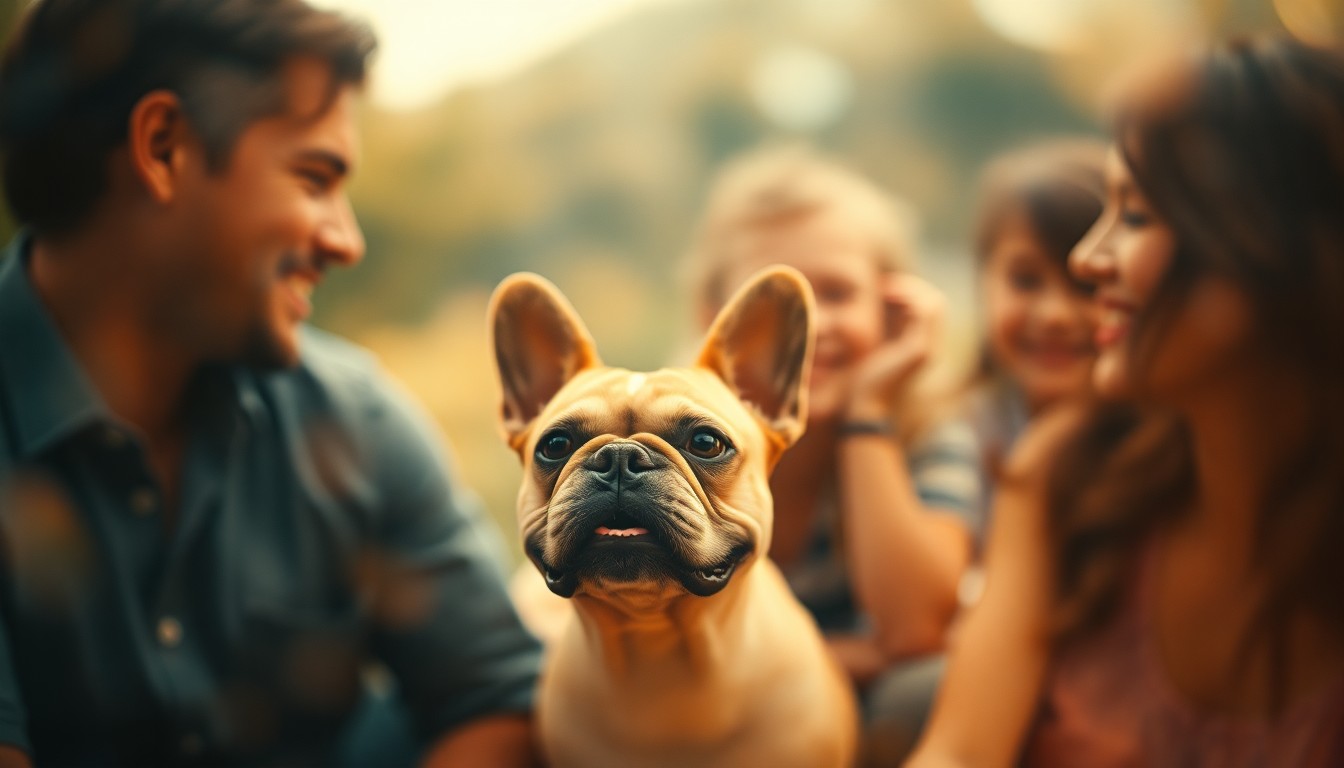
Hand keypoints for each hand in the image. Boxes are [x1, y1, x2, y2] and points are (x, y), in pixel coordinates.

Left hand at [845, 273, 944, 419]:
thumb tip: (880, 313)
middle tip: (885, 286)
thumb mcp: (875, 352)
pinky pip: (925, 313)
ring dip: (911, 290)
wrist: (866, 409)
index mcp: (921, 347)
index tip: (885, 289)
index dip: (911, 293)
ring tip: (886, 290)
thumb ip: (884, 334)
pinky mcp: (920, 350)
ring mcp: (928, 349)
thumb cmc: (864, 385)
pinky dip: (908, 299)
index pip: (930, 309)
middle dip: (912, 288)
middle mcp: (930, 347)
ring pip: (935, 304)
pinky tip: (887, 298)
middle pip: (937, 302)